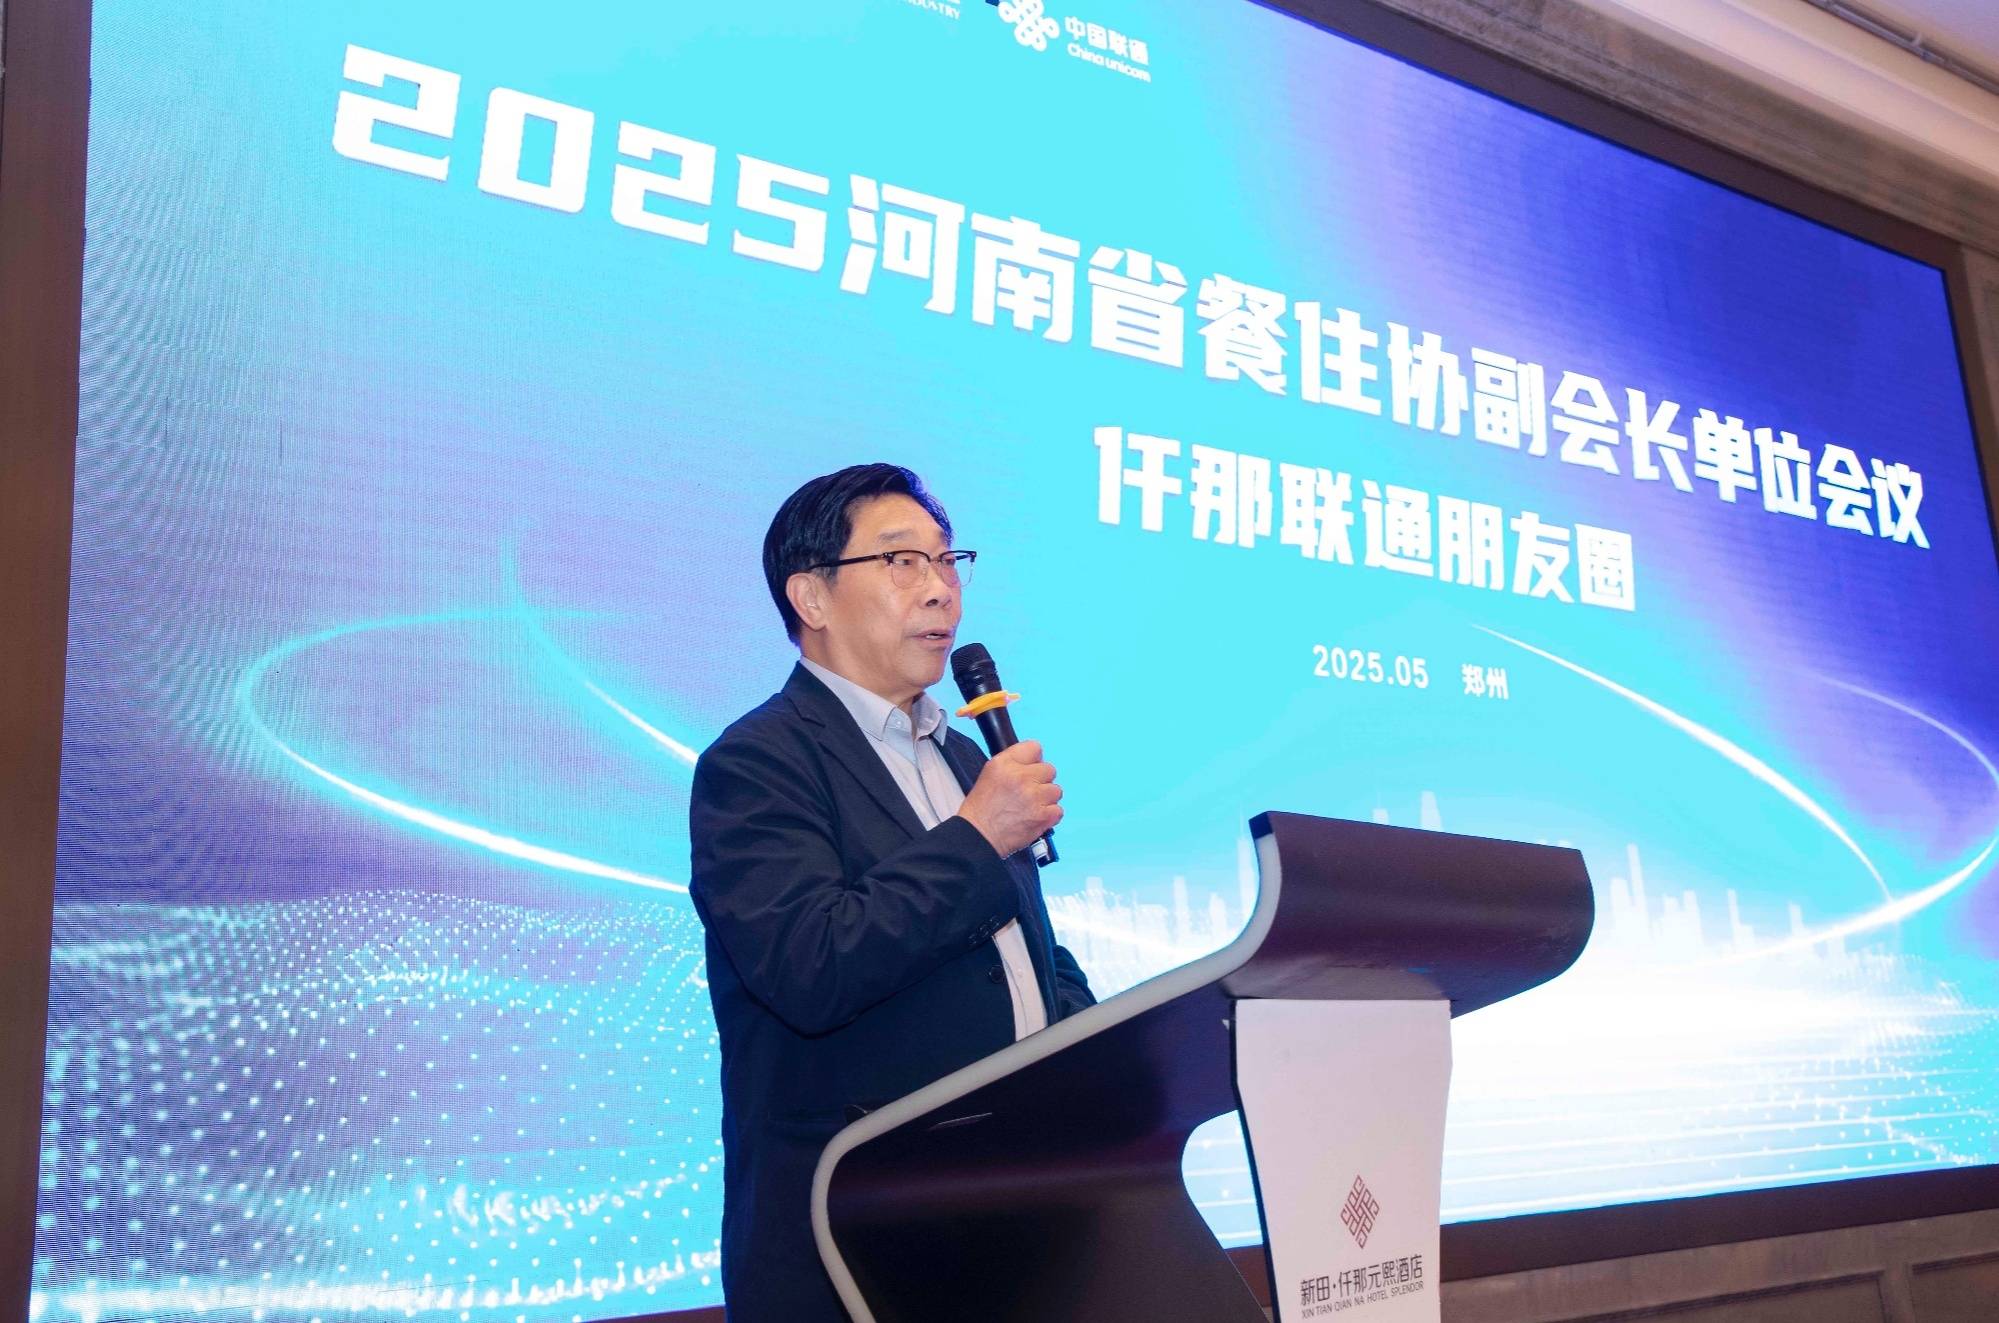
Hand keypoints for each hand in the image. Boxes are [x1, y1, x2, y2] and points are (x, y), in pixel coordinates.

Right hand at [956, 740, 1062, 858]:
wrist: (979, 835)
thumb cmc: (982, 808)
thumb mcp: (990, 773)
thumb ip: (1013, 761)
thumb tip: (1034, 759)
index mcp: (1005, 764)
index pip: (1034, 748)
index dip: (1033, 760)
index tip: (1029, 769)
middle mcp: (1021, 777)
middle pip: (1049, 769)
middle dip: (1041, 780)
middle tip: (1029, 791)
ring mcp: (1034, 797)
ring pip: (1056, 790)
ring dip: (1046, 798)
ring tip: (1031, 806)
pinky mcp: (1043, 816)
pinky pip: (1058, 810)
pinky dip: (1050, 815)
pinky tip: (1036, 816)